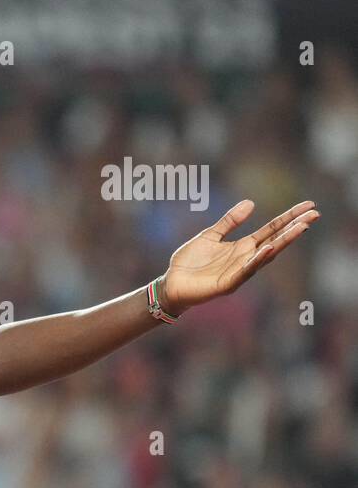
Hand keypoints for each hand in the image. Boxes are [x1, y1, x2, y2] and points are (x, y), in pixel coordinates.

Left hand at [160, 200, 319, 315]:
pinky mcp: (228, 284)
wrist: (171, 284)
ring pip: (266, 256)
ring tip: (301, 227)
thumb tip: (251, 203)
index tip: (308, 205)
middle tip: (315, 214)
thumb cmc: (190, 262)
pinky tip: (268, 249)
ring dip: (283, 242)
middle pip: (275, 240)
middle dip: (295, 228)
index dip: (289, 218)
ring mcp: (239, 271)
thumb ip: (229, 221)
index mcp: (243, 246)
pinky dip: (257, 261)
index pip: (271, 229)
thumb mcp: (210, 235)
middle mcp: (246, 258)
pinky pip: (245, 271)